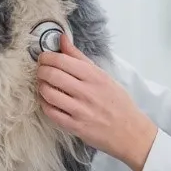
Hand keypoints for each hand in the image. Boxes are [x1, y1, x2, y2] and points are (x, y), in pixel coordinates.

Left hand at [36, 35, 158, 170]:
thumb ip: (79, 57)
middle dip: (41, 70)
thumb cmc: (117, 102)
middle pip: (52, 75)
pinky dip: (44, 104)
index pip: (62, 60)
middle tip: (41, 71)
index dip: (47, 57)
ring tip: (43, 85)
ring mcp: (80, 110)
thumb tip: (62, 39)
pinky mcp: (75, 126)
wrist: (130, 132)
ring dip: (41, 87)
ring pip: (48, 93)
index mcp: (94, 76)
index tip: (44, 58)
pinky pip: (51, 112)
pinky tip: (47, 101)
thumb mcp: (103, 75)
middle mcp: (87, 91)